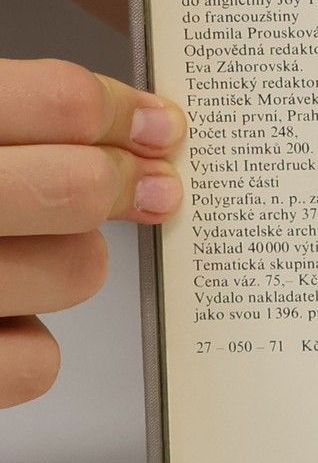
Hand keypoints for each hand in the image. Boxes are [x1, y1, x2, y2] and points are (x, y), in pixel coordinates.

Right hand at [1, 59, 185, 406]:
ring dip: (71, 262)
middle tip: (146, 187)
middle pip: (78, 187)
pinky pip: (39, 362)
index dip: (126, 112)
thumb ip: (10, 116)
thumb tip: (130, 125)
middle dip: (123, 185)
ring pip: (79, 272)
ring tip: (25, 252)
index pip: (59, 100)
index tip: (158, 127)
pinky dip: (28, 345)